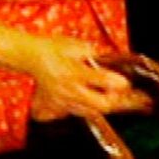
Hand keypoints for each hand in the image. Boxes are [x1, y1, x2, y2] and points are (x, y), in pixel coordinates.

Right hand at [25, 37, 152, 120]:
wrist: (32, 58)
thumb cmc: (54, 49)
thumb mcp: (76, 45)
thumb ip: (94, 54)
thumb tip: (110, 61)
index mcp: (74, 71)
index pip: (101, 80)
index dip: (117, 83)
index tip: (125, 83)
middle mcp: (70, 89)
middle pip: (100, 105)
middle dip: (116, 101)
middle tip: (125, 94)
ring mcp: (65, 100)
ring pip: (92, 112)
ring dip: (106, 106)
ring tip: (119, 100)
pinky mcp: (60, 106)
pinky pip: (81, 112)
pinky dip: (92, 109)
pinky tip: (99, 102)